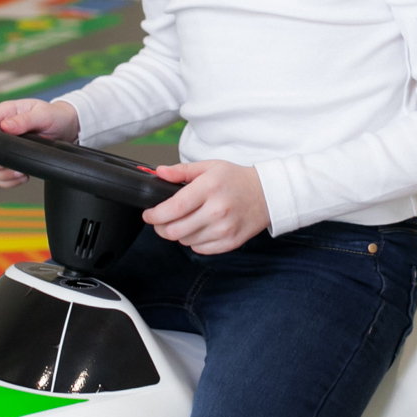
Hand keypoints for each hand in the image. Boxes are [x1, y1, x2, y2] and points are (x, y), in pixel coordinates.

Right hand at [0, 99, 78, 188]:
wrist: (66, 127)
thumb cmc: (54, 116)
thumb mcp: (43, 115)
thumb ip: (24, 120)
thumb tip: (5, 127)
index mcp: (4, 113)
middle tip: (10, 169)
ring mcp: (2, 146)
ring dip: (0, 174)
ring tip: (20, 174)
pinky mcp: (8, 159)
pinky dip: (7, 181)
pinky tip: (22, 177)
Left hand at [144, 159, 268, 254]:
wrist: (267, 195)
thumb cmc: (237, 180)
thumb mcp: (209, 167)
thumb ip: (182, 171)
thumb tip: (159, 173)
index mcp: (210, 188)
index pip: (174, 208)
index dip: (155, 214)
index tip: (148, 214)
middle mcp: (217, 210)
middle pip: (175, 229)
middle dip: (161, 227)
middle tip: (160, 221)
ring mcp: (225, 228)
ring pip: (185, 240)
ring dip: (178, 233)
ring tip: (185, 221)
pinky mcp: (230, 242)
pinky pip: (200, 249)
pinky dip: (193, 241)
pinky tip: (199, 229)